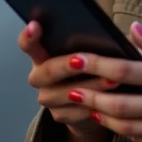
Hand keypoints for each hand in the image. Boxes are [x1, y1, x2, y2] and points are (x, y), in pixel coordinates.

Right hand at [18, 20, 119, 137]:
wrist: (96, 98)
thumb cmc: (95, 64)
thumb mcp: (95, 48)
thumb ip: (93, 39)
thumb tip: (108, 31)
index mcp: (45, 54)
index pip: (29, 44)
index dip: (29, 36)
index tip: (35, 26)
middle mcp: (41, 76)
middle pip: (46, 71)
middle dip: (66, 66)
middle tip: (83, 61)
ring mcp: (49, 97)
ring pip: (62, 94)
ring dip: (89, 87)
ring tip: (112, 81)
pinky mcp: (60, 115)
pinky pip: (73, 113)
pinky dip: (92, 107)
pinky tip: (108, 101)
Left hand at [67, 22, 141, 141]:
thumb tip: (133, 29)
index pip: (124, 70)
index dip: (96, 64)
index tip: (77, 59)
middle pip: (117, 103)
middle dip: (89, 96)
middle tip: (70, 89)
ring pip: (125, 126)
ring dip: (102, 115)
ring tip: (87, 105)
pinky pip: (141, 140)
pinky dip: (124, 130)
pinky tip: (115, 120)